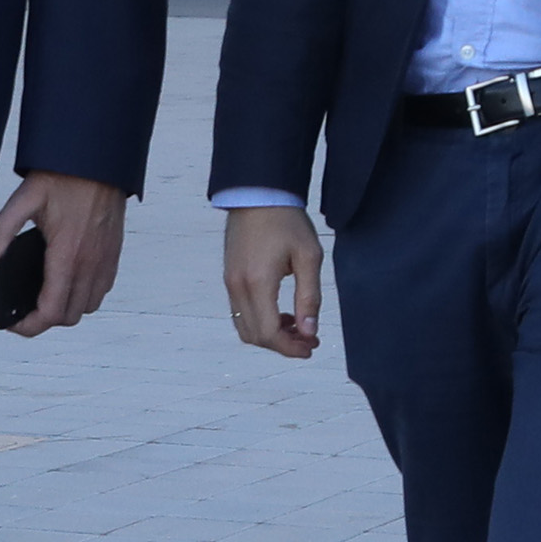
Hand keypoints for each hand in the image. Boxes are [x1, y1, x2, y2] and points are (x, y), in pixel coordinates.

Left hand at [0, 174, 125, 332]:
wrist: (99, 158)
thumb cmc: (66, 176)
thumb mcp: (24, 200)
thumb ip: (0, 232)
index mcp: (68, 254)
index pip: (52, 311)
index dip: (30, 326)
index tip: (14, 323)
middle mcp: (91, 262)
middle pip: (70, 316)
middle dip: (45, 320)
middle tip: (24, 311)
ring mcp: (106, 259)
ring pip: (89, 306)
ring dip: (67, 309)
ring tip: (45, 297)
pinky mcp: (114, 252)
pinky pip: (102, 289)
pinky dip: (85, 295)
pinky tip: (68, 279)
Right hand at [224, 203, 324, 357]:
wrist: (258, 193)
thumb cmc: (286, 221)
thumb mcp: (308, 256)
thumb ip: (309, 297)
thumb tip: (310, 332)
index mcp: (258, 282)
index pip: (268, 333)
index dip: (290, 348)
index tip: (312, 346)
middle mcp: (238, 286)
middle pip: (255, 336)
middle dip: (282, 345)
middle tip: (309, 340)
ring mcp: (230, 282)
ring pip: (245, 327)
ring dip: (270, 335)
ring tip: (297, 326)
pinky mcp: (229, 277)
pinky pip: (240, 312)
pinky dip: (259, 321)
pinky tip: (280, 312)